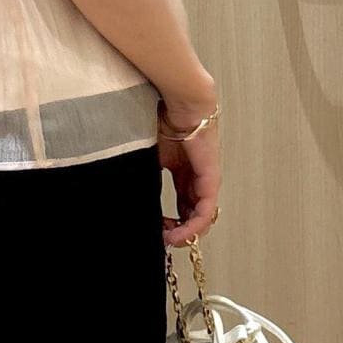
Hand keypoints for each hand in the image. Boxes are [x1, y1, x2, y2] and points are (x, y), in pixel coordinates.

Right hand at [157, 103, 221, 247]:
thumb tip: (132, 198)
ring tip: (169, 241)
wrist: (177, 102)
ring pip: (202, 218)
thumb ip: (146, 178)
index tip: (155, 230)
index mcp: (184, 172)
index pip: (181, 206)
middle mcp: (198, 178)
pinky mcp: (211, 179)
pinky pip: (205, 211)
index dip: (169, 222)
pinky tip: (179, 234)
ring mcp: (206, 180)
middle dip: (177, 232)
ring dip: (185, 234)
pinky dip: (192, 226)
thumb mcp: (150, 157)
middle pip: (191, 215)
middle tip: (161, 240)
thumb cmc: (162, 120)